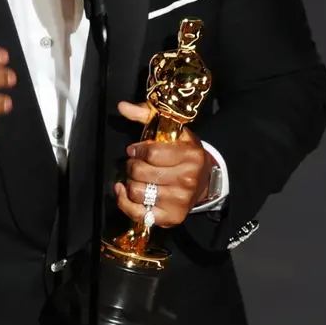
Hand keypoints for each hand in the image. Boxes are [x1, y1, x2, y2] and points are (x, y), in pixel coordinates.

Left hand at [112, 101, 211, 227]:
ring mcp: (180, 201)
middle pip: (141, 173)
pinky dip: (125, 202)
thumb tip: (122, 106)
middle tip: (136, 164)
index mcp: (190, 156)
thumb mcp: (171, 130)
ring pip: (137, 192)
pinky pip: (138, 213)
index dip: (136, 151)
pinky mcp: (171, 218)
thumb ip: (146, 114)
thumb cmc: (183, 153)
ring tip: (137, 177)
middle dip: (132, 166)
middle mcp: (187, 180)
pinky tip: (124, 191)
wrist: (204, 181)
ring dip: (130, 183)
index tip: (135, 150)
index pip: (150, 153)